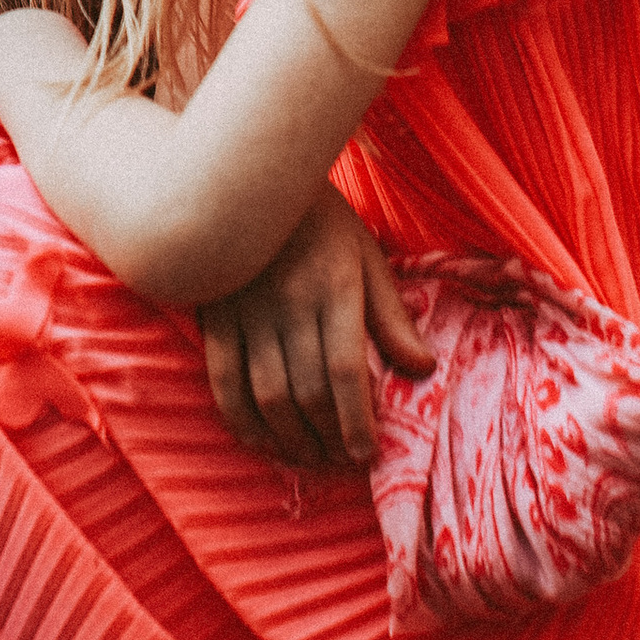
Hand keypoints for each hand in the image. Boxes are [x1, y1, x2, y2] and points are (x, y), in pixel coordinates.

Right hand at [199, 194, 435, 468]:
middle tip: (340, 460)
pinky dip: (240, 417)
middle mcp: (288, 304)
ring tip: (308, 457)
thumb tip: (423, 369)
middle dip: (327, 436)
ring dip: (288, 436)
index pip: (345, 369)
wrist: (249, 179)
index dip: (356, 420)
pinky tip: (258, 440)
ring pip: (266, 391)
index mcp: (333, 289)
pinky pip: (223, 377)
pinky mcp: (216, 315)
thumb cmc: (320, 221)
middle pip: (307, 389)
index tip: (367, 454)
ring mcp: (247, 311)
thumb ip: (390, 316)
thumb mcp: (367, 258)